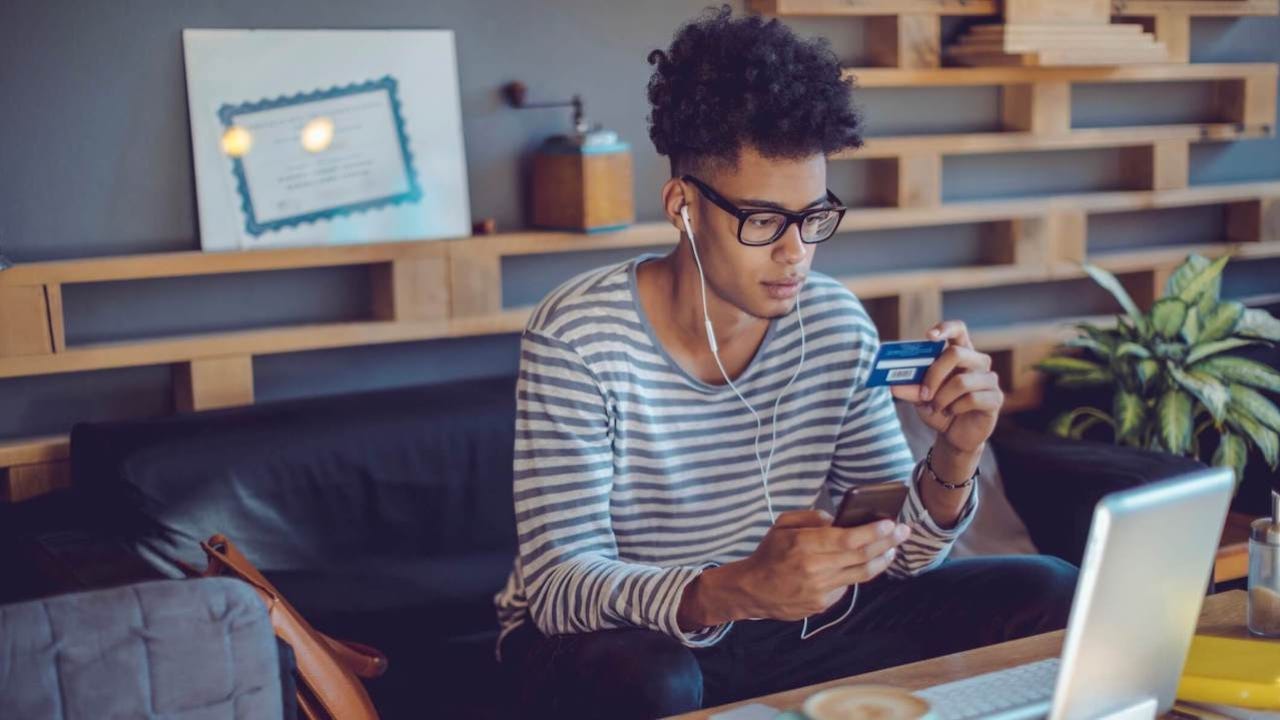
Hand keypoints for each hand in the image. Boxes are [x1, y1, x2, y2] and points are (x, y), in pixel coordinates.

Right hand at [733, 510, 909, 620]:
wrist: (753, 590)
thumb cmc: (769, 554)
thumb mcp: (782, 525)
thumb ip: (810, 517)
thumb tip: (836, 519)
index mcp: (804, 545)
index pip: (848, 539)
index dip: (873, 532)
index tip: (891, 523)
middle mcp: (815, 568)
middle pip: (861, 556)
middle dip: (887, 542)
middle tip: (904, 532)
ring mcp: (820, 589)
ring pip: (861, 574)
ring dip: (881, 560)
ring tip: (892, 549)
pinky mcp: (823, 604)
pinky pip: (847, 586)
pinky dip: (858, 574)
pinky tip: (862, 565)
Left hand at [889, 320, 1002, 453]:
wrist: (953, 435)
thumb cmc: (938, 408)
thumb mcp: (920, 397)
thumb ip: (910, 387)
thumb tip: (893, 385)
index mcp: (960, 353)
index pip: (959, 330)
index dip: (946, 328)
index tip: (929, 336)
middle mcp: (978, 362)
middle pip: (956, 353)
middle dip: (934, 375)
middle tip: (923, 394)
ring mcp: (989, 379)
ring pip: (961, 381)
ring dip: (942, 398)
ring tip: (936, 408)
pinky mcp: (996, 398)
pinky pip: (973, 398)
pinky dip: (955, 408)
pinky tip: (951, 413)